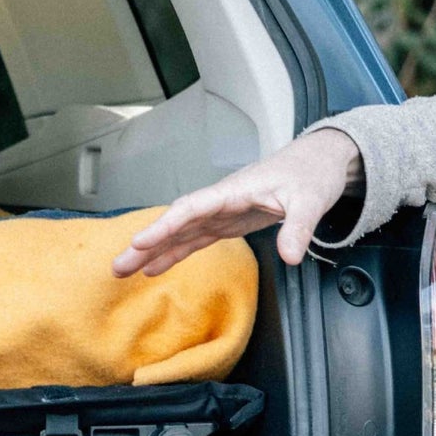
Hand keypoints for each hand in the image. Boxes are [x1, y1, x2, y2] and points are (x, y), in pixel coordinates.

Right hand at [111, 128, 362, 277]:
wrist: (318, 163)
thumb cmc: (310, 173)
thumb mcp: (311, 200)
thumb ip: (298, 228)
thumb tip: (290, 256)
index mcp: (232, 191)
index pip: (190, 209)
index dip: (164, 226)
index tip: (140, 242)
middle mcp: (219, 202)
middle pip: (174, 224)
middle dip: (144, 245)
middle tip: (117, 266)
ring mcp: (220, 214)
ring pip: (178, 234)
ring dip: (151, 253)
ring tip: (124, 272)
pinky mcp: (227, 224)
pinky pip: (194, 241)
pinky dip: (173, 255)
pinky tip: (155, 269)